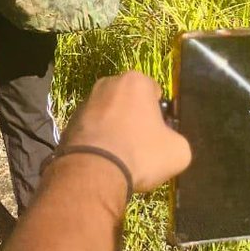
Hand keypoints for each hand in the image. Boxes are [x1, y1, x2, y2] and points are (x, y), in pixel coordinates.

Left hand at [60, 72, 190, 193]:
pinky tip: (104, 159)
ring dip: (115, 128)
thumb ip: (177, 139)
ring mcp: (86, 100)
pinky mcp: (71, 120)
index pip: (154, 91)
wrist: (94, 170)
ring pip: (109, 113)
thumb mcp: (178, 151)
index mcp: (135, 81)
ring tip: (121, 155)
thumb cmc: (140, 153)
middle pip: (129, 100)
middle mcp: (108, 83)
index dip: (160, 113)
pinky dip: (99, 139)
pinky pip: (93, 128)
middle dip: (135, 118)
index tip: (159, 133)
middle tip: (141, 145)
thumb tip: (168, 142)